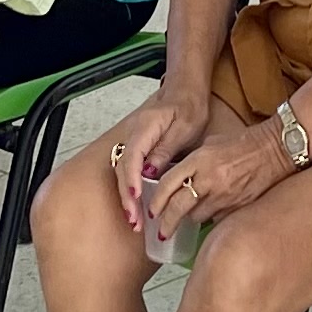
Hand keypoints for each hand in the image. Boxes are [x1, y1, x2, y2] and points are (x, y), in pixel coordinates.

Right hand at [108, 85, 213, 230]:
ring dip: (127, 196)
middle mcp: (133, 134)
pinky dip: (131, 189)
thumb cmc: (188, 106)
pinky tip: (137, 205)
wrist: (185, 91)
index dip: (132, 179)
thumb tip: (149, 172)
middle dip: (127, 196)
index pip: (132, 156)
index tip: (136, 198)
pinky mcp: (137, 148)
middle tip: (135, 220)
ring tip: (135, 220)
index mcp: (145, 127)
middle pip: (123, 169)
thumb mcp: (186, 127)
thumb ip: (166, 148)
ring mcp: (133, 141)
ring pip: (123, 172)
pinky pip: (130, 170)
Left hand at [145, 124, 297, 243]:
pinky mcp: (237, 206)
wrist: (274, 150)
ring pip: (196, 217)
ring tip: (190, 216)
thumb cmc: (244, 144)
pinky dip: (212, 217)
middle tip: (162, 231)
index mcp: (199, 160)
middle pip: (178, 207)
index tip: (152, 211)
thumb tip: (176, 178)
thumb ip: (192, 162)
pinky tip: (213, 211)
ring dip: (190, 218)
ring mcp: (224, 195)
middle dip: (166, 222)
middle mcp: (208, 179)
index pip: (168, 184)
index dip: (156, 201)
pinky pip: (217, 219)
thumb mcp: (211, 144)